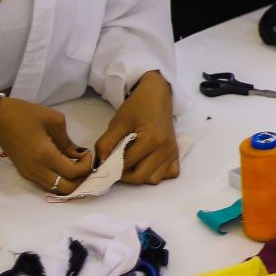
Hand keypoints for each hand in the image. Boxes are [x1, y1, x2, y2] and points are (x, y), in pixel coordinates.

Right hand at [0, 95, 91, 193]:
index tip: (88, 153)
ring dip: (70, 183)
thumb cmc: (26, 114)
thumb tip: (78, 154)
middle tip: (85, 165)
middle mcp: (37, 170)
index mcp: (45, 155)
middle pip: (66, 189)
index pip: (73, 173)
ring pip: (56, 190)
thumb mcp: (54, 120)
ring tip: (76, 167)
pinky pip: (47, 184)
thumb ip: (68, 141)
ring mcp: (29, 174)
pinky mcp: (25, 173)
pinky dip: (59, 181)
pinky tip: (63, 167)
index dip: (86, 167)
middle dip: (81, 180)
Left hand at [95, 70, 179, 184]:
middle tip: (115, 166)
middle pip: (140, 177)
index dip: (112, 166)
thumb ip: (106, 143)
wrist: (157, 95)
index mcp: (152, 139)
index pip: (127, 164)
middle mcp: (165, 149)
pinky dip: (157, 174)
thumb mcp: (118, 122)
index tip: (104, 164)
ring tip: (131, 164)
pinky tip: (148, 164)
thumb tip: (99, 163)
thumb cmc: (137, 106)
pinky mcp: (176, 154)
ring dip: (140, 176)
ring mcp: (173, 153)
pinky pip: (169, 174)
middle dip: (124, 175)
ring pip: (153, 180)